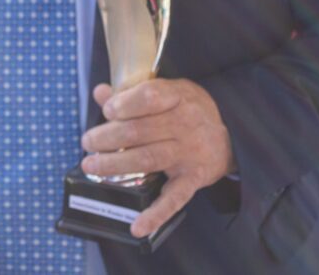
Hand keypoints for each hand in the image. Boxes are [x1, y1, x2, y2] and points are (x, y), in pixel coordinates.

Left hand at [80, 78, 235, 238]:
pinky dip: (155, 214)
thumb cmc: (187, 110)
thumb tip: (100, 92)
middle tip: (88, 142)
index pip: (150, 97)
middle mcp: (185, 124)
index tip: (107, 110)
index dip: (124, 104)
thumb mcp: (167, 92)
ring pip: (147, 159)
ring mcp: (189, 153)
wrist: (231, 138)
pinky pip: (174, 199)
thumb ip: (131, 93)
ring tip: (91, 165)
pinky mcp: (193, 179)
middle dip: (107, 137)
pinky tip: (137, 226)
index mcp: (178, 97)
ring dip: (115, 164)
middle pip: (139, 131)